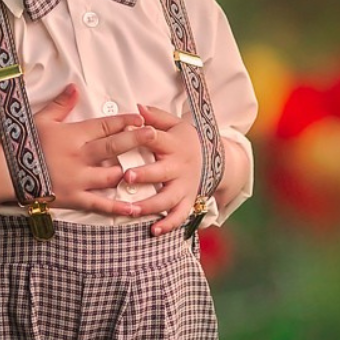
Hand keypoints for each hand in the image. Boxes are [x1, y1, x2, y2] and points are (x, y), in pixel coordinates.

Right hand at [30, 85, 152, 216]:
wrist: (5, 171)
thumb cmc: (23, 143)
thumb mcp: (40, 120)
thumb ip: (61, 104)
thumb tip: (74, 87)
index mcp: (72, 136)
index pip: (104, 125)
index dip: (123, 121)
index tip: (140, 117)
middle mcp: (79, 156)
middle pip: (113, 146)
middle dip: (136, 139)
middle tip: (154, 134)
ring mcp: (78, 179)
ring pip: (111, 175)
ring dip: (127, 172)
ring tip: (144, 170)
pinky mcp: (74, 198)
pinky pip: (100, 203)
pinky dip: (118, 207)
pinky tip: (135, 208)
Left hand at [109, 102, 211, 236]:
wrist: (213, 158)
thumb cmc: (183, 140)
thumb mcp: (174, 124)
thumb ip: (156, 117)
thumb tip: (136, 108)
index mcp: (173, 145)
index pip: (158, 139)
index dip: (145, 138)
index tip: (127, 138)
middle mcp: (179, 167)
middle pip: (162, 172)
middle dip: (145, 175)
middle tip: (127, 177)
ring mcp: (184, 186)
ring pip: (168, 198)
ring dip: (151, 205)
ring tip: (133, 210)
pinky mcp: (188, 200)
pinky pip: (180, 215)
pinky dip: (169, 224)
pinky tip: (154, 231)